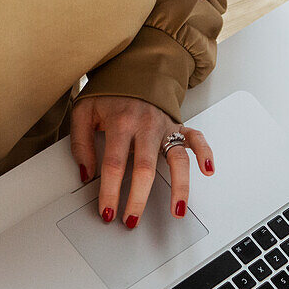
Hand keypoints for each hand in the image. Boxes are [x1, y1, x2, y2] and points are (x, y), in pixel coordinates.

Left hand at [70, 96, 213, 228]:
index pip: (114, 164)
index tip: (107, 210)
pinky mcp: (179, 126)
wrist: (133, 68)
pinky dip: (206, 153)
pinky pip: (197, 139)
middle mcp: (146, 125)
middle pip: (145, 168)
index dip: (110, 191)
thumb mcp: (83, 111)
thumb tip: (86, 174)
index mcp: (121, 121)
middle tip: (131, 220)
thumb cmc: (109, 93)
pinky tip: (208, 170)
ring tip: (177, 210)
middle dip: (138, 199)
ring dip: (179, 187)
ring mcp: (165, 126)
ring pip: (177, 159)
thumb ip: (81, 142)